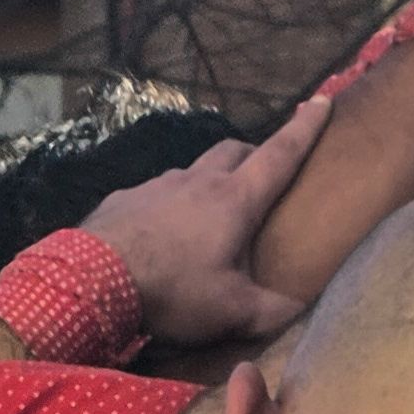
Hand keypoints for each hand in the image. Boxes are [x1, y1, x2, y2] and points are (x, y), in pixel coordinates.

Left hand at [82, 90, 329, 347]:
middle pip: (233, 150)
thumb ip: (270, 311)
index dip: (305, 129)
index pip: (280, 155)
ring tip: (205, 215)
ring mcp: (156, 186)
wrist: (90, 282)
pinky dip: (166, 205)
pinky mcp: (123, 199)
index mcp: (235, 200)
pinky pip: (153, 194)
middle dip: (253, 153)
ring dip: (206, 182)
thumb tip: (299, 310)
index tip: (322, 102)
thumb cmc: (172, 290)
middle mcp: (197, 181)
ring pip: (191, 170)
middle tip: (260, 172)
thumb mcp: (230, 311)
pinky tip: (156, 234)